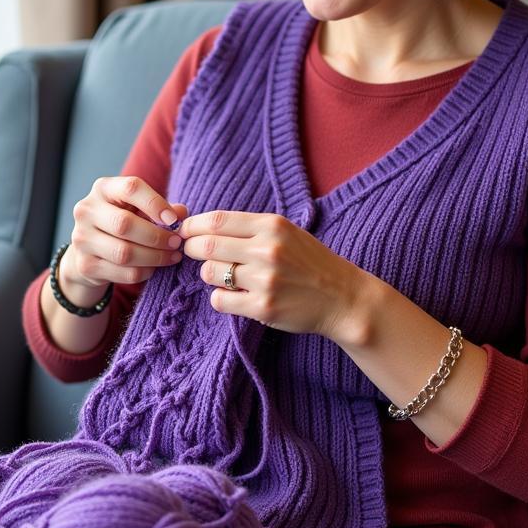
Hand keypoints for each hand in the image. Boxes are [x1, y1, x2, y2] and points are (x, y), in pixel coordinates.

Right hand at [62, 176, 188, 303]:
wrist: (89, 250)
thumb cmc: (122, 222)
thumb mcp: (139, 209)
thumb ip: (162, 208)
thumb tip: (182, 213)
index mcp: (103, 188)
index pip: (131, 188)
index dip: (155, 203)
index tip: (174, 220)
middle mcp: (87, 210)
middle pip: (125, 224)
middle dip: (157, 236)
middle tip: (177, 243)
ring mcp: (82, 239)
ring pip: (124, 252)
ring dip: (155, 257)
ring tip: (172, 256)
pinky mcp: (85, 265)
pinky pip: (123, 272)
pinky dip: (145, 272)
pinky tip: (155, 268)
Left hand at [178, 210, 363, 338]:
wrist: (342, 297)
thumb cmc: (309, 262)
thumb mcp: (286, 232)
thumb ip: (250, 228)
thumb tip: (203, 227)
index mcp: (272, 225)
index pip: (216, 220)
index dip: (192, 226)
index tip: (185, 232)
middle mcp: (267, 249)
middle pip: (207, 245)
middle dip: (192, 249)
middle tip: (193, 253)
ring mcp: (265, 280)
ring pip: (210, 273)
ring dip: (210, 275)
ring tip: (223, 276)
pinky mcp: (264, 307)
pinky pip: (220, 300)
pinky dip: (220, 298)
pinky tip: (234, 296)